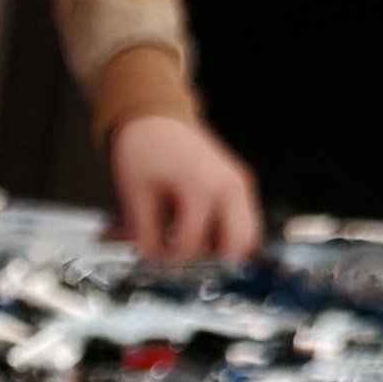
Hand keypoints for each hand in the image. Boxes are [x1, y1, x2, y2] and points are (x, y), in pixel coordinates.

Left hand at [107, 113, 261, 262]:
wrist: (157, 120)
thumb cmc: (146, 148)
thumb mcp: (135, 194)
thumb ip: (146, 233)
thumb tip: (154, 261)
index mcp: (203, 187)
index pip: (192, 245)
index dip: (170, 258)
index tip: (155, 255)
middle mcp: (230, 186)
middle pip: (238, 246)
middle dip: (210, 261)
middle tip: (184, 260)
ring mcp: (239, 186)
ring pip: (247, 237)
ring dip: (221, 249)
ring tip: (189, 243)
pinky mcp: (239, 187)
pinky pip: (243, 223)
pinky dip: (224, 235)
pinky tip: (197, 231)